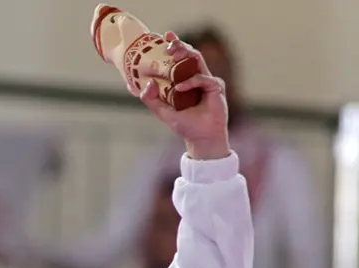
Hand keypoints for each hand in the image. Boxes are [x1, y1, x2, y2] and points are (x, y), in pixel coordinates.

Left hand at [140, 32, 229, 159]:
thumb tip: (144, 84)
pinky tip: (179, 88)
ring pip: (198, 61)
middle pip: (190, 55)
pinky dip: (190, 82)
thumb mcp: (163, 112)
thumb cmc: (185, 125)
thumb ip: (151, 99)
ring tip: (172, 54)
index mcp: (186, 80)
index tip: (165, 35)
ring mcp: (208, 82)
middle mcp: (198, 78)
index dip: (175, 45)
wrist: (201, 139)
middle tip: (168, 42)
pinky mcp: (216, 88)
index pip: (180, 59)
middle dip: (180, 45)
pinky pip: (203, 79)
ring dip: (185, 54)